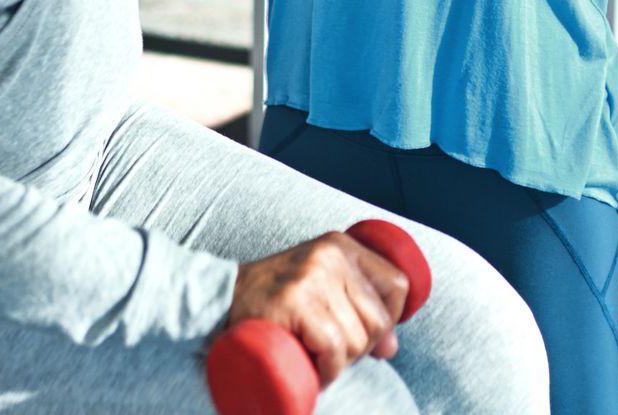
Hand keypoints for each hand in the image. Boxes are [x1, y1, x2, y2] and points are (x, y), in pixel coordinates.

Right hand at [229, 233, 410, 385]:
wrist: (220, 300)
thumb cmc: (275, 299)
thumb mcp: (321, 287)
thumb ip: (357, 307)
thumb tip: (392, 347)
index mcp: (342, 246)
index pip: (397, 285)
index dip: (390, 318)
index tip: (369, 334)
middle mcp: (331, 255)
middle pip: (379, 320)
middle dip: (362, 348)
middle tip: (332, 351)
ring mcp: (312, 277)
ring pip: (358, 339)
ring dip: (341, 363)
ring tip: (317, 357)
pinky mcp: (294, 302)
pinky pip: (333, 348)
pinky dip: (328, 370)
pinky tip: (315, 370)